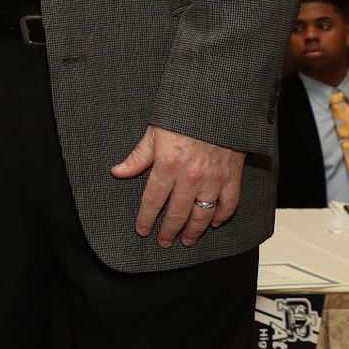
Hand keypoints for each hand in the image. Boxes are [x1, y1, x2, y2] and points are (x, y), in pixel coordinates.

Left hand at [113, 126, 244, 247]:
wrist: (217, 105)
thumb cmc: (183, 117)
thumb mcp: (154, 134)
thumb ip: (137, 157)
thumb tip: (117, 172)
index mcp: (167, 166)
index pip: (153, 201)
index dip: (146, 219)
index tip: (142, 230)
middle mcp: (190, 177)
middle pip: (177, 213)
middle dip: (169, 231)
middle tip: (164, 242)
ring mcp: (213, 179)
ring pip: (202, 214)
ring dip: (194, 231)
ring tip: (187, 241)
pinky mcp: (231, 177)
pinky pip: (228, 204)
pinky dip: (221, 217)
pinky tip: (214, 224)